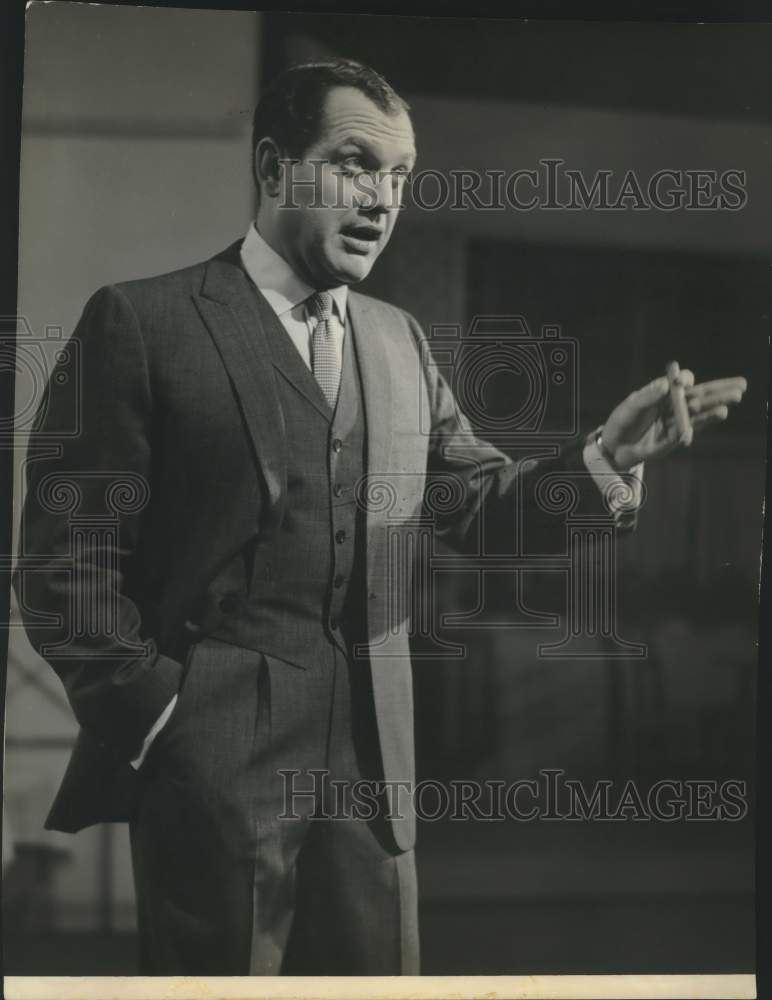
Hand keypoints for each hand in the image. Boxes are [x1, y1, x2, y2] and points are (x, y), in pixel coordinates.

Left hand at [601, 369, 746, 468]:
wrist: (614, 446)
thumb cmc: (622, 421)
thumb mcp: (631, 406)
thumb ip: (647, 397)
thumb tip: (666, 385)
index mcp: (663, 393)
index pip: (682, 382)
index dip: (685, 380)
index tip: (681, 383)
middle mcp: (674, 406)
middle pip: (700, 396)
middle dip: (720, 390)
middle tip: (741, 384)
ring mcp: (676, 422)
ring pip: (699, 412)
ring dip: (715, 406)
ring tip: (733, 400)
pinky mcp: (675, 438)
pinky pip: (690, 429)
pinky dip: (702, 422)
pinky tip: (720, 413)